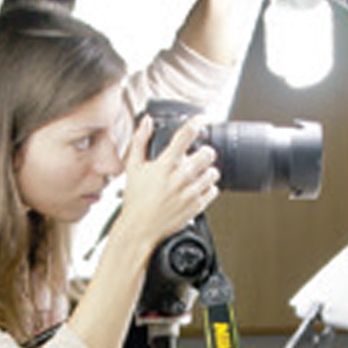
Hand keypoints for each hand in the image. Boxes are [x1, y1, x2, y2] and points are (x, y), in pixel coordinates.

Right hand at [113, 115, 218, 251]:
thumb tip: (147, 122)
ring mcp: (191, 192)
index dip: (198, 122)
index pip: (187, 134)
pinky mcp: (198, 206)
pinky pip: (214, 190)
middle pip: (209, 153)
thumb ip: (140, 140)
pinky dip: (207, 188)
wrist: (140, 228)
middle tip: (197, 156)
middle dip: (204, 152)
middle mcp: (181, 177)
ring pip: (214, 172)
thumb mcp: (133, 167)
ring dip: (206, 171)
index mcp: (166, 164)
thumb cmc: (136, 199)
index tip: (201, 119)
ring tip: (195, 175)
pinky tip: (195, 189)